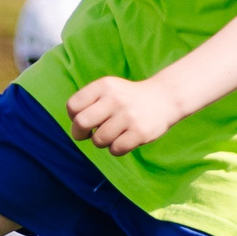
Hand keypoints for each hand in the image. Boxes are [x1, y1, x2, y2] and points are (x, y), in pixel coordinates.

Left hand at [66, 75, 184, 155]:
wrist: (164, 98)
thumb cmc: (127, 98)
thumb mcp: (108, 90)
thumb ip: (87, 102)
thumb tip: (75, 129)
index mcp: (104, 86)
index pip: (73, 106)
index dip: (73, 117)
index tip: (82, 119)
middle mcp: (115, 99)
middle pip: (81, 123)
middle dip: (79, 133)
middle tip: (86, 134)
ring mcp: (129, 116)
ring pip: (98, 140)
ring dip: (101, 142)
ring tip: (112, 134)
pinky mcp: (140, 132)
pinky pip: (115, 150)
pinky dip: (116, 148)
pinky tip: (124, 139)